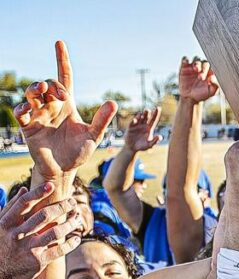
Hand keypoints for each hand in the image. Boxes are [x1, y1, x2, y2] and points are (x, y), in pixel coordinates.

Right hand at [0, 182, 83, 278]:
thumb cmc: (2, 242)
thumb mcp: (0, 225)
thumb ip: (12, 207)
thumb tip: (25, 189)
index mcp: (6, 223)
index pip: (24, 204)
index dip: (38, 193)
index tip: (51, 185)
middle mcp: (17, 235)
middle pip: (43, 215)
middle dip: (61, 207)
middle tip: (72, 202)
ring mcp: (28, 248)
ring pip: (55, 232)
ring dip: (70, 223)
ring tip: (77, 218)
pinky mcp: (38, 261)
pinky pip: (60, 250)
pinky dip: (71, 243)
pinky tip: (76, 238)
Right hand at [14, 41, 115, 188]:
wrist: (64, 170)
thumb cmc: (79, 152)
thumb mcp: (93, 136)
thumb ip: (102, 120)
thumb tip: (113, 102)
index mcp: (68, 105)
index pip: (64, 77)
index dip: (62, 60)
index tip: (59, 43)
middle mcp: (52, 107)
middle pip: (48, 84)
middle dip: (53, 85)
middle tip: (62, 96)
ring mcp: (38, 115)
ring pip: (31, 93)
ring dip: (34, 88)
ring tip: (41, 91)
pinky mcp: (28, 127)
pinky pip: (20, 112)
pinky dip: (22, 108)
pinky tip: (28, 109)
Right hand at [124, 108, 162, 152]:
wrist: (132, 148)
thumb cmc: (142, 146)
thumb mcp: (149, 145)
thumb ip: (155, 141)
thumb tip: (160, 137)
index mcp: (149, 128)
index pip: (153, 119)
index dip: (156, 114)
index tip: (158, 107)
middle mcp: (143, 125)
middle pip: (146, 117)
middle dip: (147, 113)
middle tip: (147, 110)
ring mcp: (137, 125)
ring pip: (139, 118)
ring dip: (140, 116)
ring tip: (142, 114)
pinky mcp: (130, 127)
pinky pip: (132, 123)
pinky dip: (134, 121)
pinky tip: (135, 120)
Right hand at [178, 56, 219, 103]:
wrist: (190, 97)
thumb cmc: (203, 93)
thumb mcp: (211, 92)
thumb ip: (215, 86)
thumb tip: (213, 79)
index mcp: (210, 72)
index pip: (213, 68)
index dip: (211, 71)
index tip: (209, 78)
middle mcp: (203, 67)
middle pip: (204, 62)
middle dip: (203, 68)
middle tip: (201, 77)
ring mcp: (193, 66)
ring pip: (196, 59)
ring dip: (196, 63)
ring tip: (195, 69)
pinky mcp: (184, 66)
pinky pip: (185, 59)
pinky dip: (185, 59)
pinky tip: (186, 62)